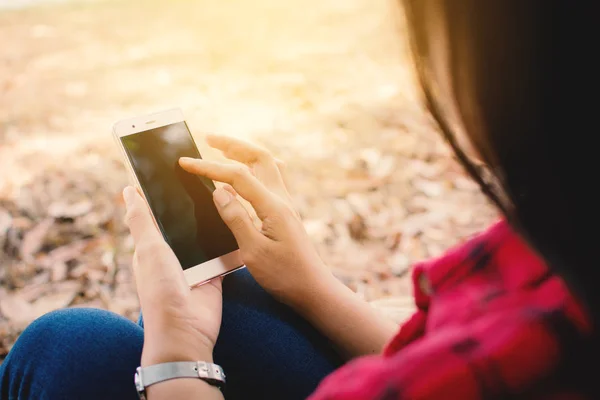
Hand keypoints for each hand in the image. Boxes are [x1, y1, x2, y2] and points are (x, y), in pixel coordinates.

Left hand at [123, 186, 221, 366]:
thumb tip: (127, 191)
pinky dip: (227, 242)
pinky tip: (236, 223)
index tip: (174, 171)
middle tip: (206, 179)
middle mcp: (171, 255)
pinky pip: (221, 252)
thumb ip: (141, 220)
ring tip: (225, 197)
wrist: (186, 330)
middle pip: (182, 224)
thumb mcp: (149, 250)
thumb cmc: (161, 291)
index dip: (161, 196)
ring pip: (203, 236)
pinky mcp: (212, 273)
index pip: (154, 215)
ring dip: (211, 223)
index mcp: (150, 248)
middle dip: (191, 207)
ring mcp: (192, 265)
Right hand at [179, 135, 334, 306]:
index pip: (237, 175)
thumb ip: (236, 218)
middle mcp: (282, 199)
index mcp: (273, 206)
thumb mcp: (254, 251)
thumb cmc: (284, 275)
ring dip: (246, 152)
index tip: (185, 162)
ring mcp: (286, 204)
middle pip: (260, 157)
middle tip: (208, 139)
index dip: (209, 166)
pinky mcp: (286, 212)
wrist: (313, 290)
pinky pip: (272, 177)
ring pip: (268, 164)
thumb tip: (219, 190)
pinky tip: (243, 176)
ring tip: (224, 150)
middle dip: (233, 144)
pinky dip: (255, 168)